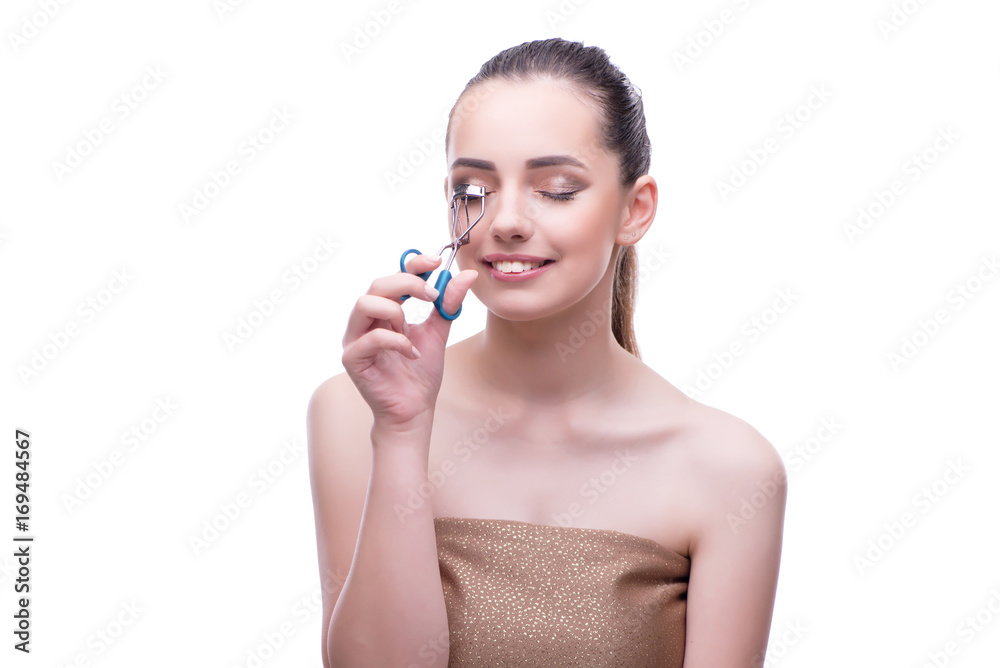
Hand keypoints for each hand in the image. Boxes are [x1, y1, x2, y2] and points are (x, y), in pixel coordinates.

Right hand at [341, 253, 477, 427]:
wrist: (414, 409)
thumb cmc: (420, 373)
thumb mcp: (438, 332)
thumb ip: (448, 304)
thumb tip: (467, 275)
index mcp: (385, 311)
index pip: (392, 276)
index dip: (412, 264)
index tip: (434, 262)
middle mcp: (366, 321)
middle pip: (377, 284)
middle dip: (408, 284)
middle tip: (432, 296)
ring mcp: (355, 338)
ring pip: (365, 303)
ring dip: (395, 311)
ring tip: (411, 331)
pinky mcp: (352, 359)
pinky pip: (371, 338)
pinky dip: (397, 342)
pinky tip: (412, 354)